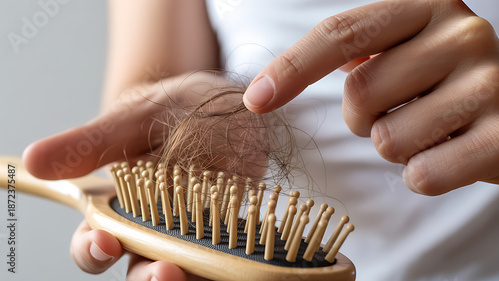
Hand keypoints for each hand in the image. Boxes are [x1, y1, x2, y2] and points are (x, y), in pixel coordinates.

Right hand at [23, 72, 235, 280]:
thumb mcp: (132, 119)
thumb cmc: (169, 111)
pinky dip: (233, 264)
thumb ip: (91, 143)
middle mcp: (154, 227)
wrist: (220, 103)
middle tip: (165, 273)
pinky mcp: (229, 228)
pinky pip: (228, 256)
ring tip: (208, 273)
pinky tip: (244, 261)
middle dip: (149, 279)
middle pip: (142, 269)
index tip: (105, 242)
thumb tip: (34, 161)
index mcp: (119, 206)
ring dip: (194, 278)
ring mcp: (193, 230)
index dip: (93, 250)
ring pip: (187, 270)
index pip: (94, 241)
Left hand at [242, 0, 498, 194]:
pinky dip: (424, 175)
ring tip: (433, 128)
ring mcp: (489, 83)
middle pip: (358, 94)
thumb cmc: (444, 79)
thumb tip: (280, 75)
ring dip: (396, 146)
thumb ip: (358, 47)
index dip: (292, 68)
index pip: (341, 35)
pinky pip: (422, 175)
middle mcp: (462, 33)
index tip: (255, 99)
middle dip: (364, 118)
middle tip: (403, 109)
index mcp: (425, 5)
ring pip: (387, 140)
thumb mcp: (408, 46)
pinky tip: (451, 153)